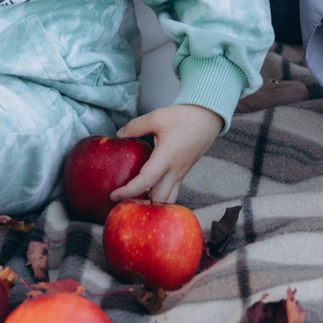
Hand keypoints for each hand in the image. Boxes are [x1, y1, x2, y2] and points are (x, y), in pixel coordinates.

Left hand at [109, 103, 224, 203]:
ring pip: (168, 199)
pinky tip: (148, 193)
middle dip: (141, 205)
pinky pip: (172, 192)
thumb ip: (136, 126)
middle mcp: (175, 171)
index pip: (146, 181)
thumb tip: (119, 134)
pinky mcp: (183, 173)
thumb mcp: (157, 117)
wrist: (208, 118)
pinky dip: (160, 197)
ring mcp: (181, 174)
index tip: (114, 195)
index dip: (128, 191)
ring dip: (153, 204)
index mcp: (167, 158)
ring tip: (136, 203)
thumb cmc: (184, 117)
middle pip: (158, 199)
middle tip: (123, 203)